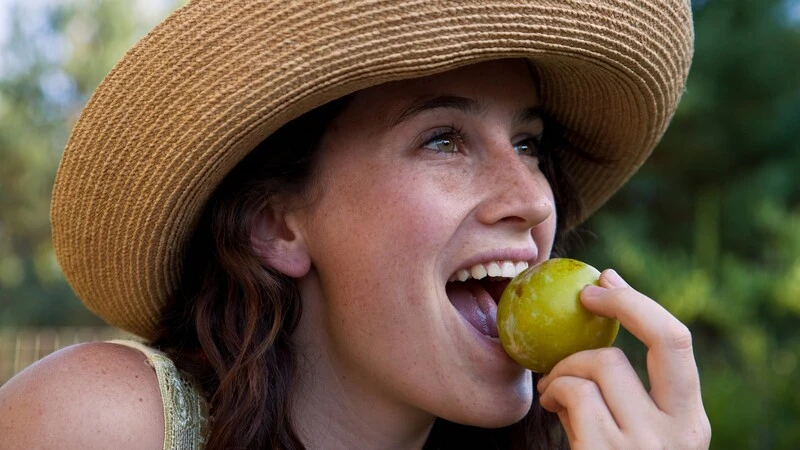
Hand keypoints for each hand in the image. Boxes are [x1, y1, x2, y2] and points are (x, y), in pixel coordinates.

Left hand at [536, 269, 710, 448]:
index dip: (639, 303)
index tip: (606, 280)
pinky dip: (553, 390)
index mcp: (690, 423)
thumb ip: (626, 396)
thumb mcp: (633, 434)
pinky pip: (574, 391)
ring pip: (602, 362)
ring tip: (551, 388)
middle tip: (585, 296)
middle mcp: (680, 433)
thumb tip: (594, 322)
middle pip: (662, 337)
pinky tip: (550, 404)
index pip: (677, 343)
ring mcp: (645, 444)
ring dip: (564, 367)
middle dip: (622, 302)